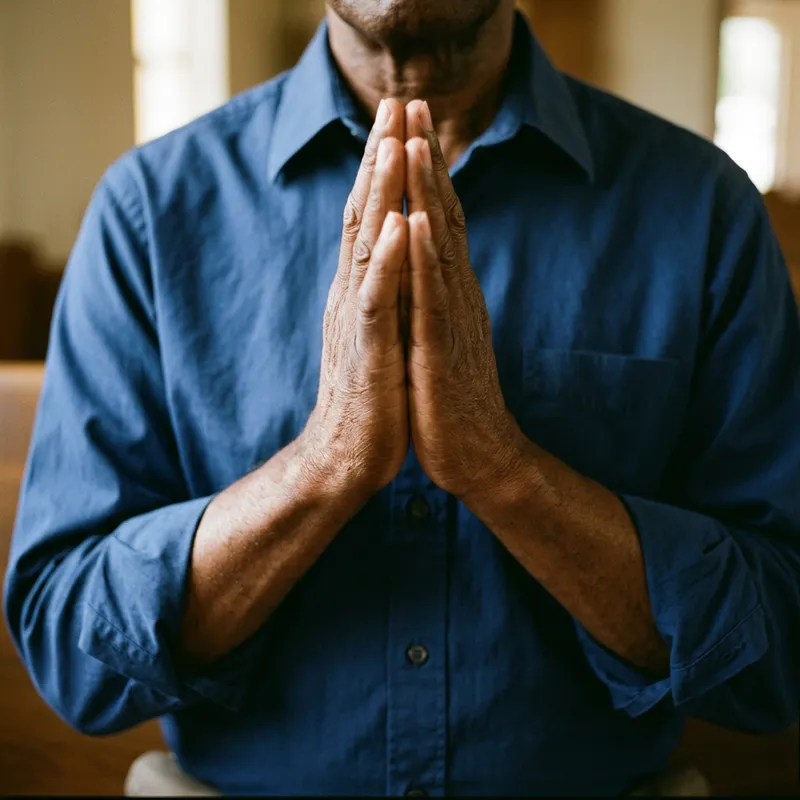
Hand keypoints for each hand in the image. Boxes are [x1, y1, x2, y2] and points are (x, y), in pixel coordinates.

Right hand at [302, 99, 409, 494]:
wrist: (347, 454)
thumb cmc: (372, 392)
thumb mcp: (378, 329)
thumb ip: (382, 289)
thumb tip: (394, 251)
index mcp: (361, 288)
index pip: (372, 215)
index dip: (385, 166)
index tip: (400, 118)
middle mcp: (352, 293)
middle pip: (365, 213)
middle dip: (381, 156)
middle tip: (394, 102)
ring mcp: (357, 320)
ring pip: (367, 246)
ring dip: (381, 194)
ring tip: (392, 142)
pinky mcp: (368, 351)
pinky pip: (377, 300)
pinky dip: (388, 261)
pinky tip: (399, 226)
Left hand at [403, 100, 522, 499]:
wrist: (478, 456)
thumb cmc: (453, 398)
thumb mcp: (441, 336)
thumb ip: (435, 297)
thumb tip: (424, 263)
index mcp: (450, 294)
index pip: (439, 221)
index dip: (426, 171)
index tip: (410, 123)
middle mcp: (456, 297)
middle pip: (443, 217)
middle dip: (426, 160)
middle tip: (414, 104)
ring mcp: (451, 323)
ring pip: (439, 248)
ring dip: (428, 192)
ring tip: (418, 141)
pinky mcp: (441, 353)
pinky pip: (431, 300)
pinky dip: (424, 258)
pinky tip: (418, 221)